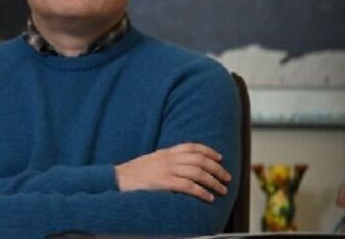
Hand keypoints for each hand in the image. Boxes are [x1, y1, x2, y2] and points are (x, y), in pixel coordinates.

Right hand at [115, 142, 230, 201]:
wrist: (117, 179)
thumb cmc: (134, 174)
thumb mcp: (152, 161)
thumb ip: (166, 161)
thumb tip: (182, 166)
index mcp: (166, 152)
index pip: (192, 147)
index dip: (208, 151)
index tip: (219, 158)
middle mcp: (168, 159)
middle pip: (199, 159)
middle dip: (216, 168)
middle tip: (226, 177)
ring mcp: (166, 170)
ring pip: (197, 173)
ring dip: (213, 181)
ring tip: (222, 190)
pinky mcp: (164, 183)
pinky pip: (188, 186)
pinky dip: (201, 192)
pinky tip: (208, 198)